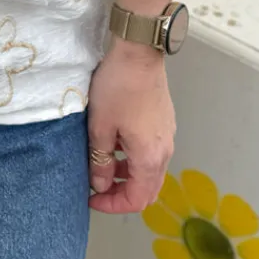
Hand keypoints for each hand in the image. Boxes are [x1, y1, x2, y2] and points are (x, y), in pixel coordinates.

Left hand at [87, 37, 175, 213]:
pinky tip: (117, 145)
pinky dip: (135, 159)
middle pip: (148, 189)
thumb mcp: (100, 127)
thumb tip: (100, 185)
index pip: (136, 199)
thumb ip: (101, 161)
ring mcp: (168, 136)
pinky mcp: (165, 122)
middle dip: (122, 194)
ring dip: (128, 176)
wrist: (138, 54)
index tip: (90, 198)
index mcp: (149, 157)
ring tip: (103, 165)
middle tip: (97, 187)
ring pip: (151, 171)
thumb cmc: (117, 88)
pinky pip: (153, 153)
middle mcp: (164, 152)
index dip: (112, 205)